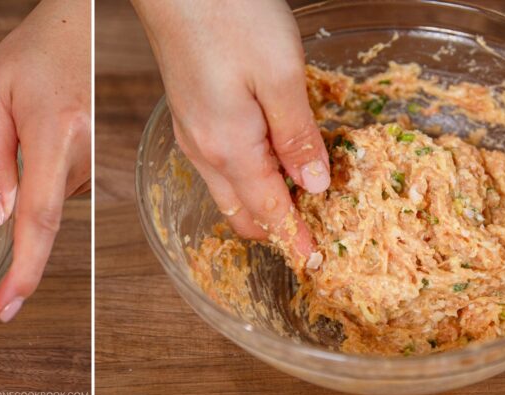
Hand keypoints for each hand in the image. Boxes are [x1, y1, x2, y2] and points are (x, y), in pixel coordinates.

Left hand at [0, 0, 90, 321]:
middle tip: (9, 138)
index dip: (24, 270)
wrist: (83, 26)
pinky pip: (59, 186)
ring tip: (26, 120)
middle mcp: (83, 153)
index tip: (8, 307)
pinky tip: (41, 129)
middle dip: (14, 199)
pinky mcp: (96, 160)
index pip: (39, 219)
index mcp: (54, 134)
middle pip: (41, 213)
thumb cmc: (37, 51)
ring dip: (27, 177)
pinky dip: (41, 173)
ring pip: (48, 200)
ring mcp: (94, 158)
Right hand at [132, 0, 318, 256]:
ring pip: (227, 190)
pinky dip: (246, 177)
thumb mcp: (282, 75)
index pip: (268, 212)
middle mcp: (203, 150)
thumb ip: (298, 135)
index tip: (315, 259)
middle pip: (242, 212)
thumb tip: (314, 183)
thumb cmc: (229, 16)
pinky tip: (271, 159)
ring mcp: (191, 132)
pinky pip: (218, 164)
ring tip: (300, 198)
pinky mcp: (189, 113)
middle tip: (315, 230)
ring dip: (261, 203)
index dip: (295, 238)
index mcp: (229, 148)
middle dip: (276, 228)